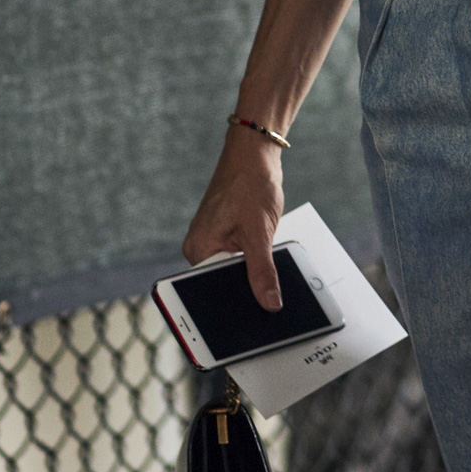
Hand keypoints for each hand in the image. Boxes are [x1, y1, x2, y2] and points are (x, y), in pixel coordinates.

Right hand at [182, 126, 287, 310]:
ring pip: (235, 269)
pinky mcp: (226, 233)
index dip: (236, 304)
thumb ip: (262, 270)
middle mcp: (201, 247)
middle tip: (272, 303)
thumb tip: (269, 303)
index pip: (212, 290)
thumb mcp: (260, 233)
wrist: (255, 153)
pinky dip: (255, 259)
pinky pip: (240, 256)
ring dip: (253, 272)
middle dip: (247, 289)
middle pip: (223, 282)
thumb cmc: (251, 184)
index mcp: (199, 250)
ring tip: (271, 276)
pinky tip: (269, 259)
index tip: (257, 317)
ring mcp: (213, 239)